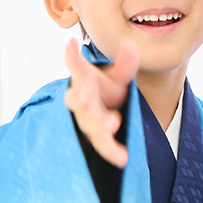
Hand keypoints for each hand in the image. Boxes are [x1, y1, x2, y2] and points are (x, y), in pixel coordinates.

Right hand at [64, 38, 138, 167]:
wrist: (104, 111)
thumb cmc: (105, 91)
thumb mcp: (117, 77)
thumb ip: (125, 65)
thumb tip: (131, 45)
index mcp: (83, 81)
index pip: (75, 67)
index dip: (72, 57)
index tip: (70, 44)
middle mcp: (81, 101)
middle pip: (76, 101)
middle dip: (79, 100)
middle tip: (83, 97)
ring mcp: (88, 120)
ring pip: (89, 124)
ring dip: (99, 124)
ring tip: (113, 122)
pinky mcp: (98, 136)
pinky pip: (104, 145)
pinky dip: (112, 151)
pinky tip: (123, 158)